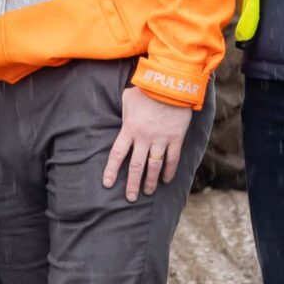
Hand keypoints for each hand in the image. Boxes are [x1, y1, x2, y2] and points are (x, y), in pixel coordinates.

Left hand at [102, 84, 193, 200]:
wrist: (170, 85)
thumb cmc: (146, 90)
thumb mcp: (128, 98)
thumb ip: (124, 110)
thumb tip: (121, 111)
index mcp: (129, 129)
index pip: (117, 154)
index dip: (111, 171)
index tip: (108, 184)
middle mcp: (144, 138)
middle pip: (135, 166)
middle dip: (132, 184)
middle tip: (131, 197)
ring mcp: (160, 140)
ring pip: (154, 167)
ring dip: (150, 181)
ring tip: (147, 192)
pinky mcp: (175, 139)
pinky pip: (172, 160)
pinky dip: (169, 171)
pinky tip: (166, 180)